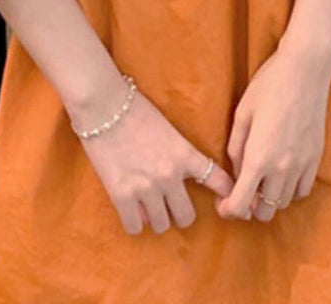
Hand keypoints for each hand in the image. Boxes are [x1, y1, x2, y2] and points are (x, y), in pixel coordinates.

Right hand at [74, 88, 234, 235]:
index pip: (218, 181)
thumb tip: (183, 175)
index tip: (227, 200)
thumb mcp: (168, 129)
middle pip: (186, 216)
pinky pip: (135, 227)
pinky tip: (131, 210)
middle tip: (171, 206)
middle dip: (180, 213)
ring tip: (148, 206)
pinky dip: (134, 222)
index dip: (226, 194)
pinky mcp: (121, 194)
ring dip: (155, 217)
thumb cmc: (134, 108)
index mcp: (184, 154)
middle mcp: (169, 175)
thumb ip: (179, 154)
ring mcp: (145, 187)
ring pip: (161, 225)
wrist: (103, 104)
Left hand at [216, 44, 330, 222]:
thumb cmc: (268, 86)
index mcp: (258, 157)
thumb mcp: (242, 113)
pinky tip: (282, 173)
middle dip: (250, 208)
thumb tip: (235, 172)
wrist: (304, 70)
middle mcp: (282, 168)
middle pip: (265, 212)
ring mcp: (302, 165)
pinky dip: (290, 190)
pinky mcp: (316, 158)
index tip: (222, 203)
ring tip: (261, 180)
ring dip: (270, 199)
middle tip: (242, 191)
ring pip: (285, 203)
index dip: (228, 210)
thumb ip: (236, 148)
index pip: (241, 204)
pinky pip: (303, 190)